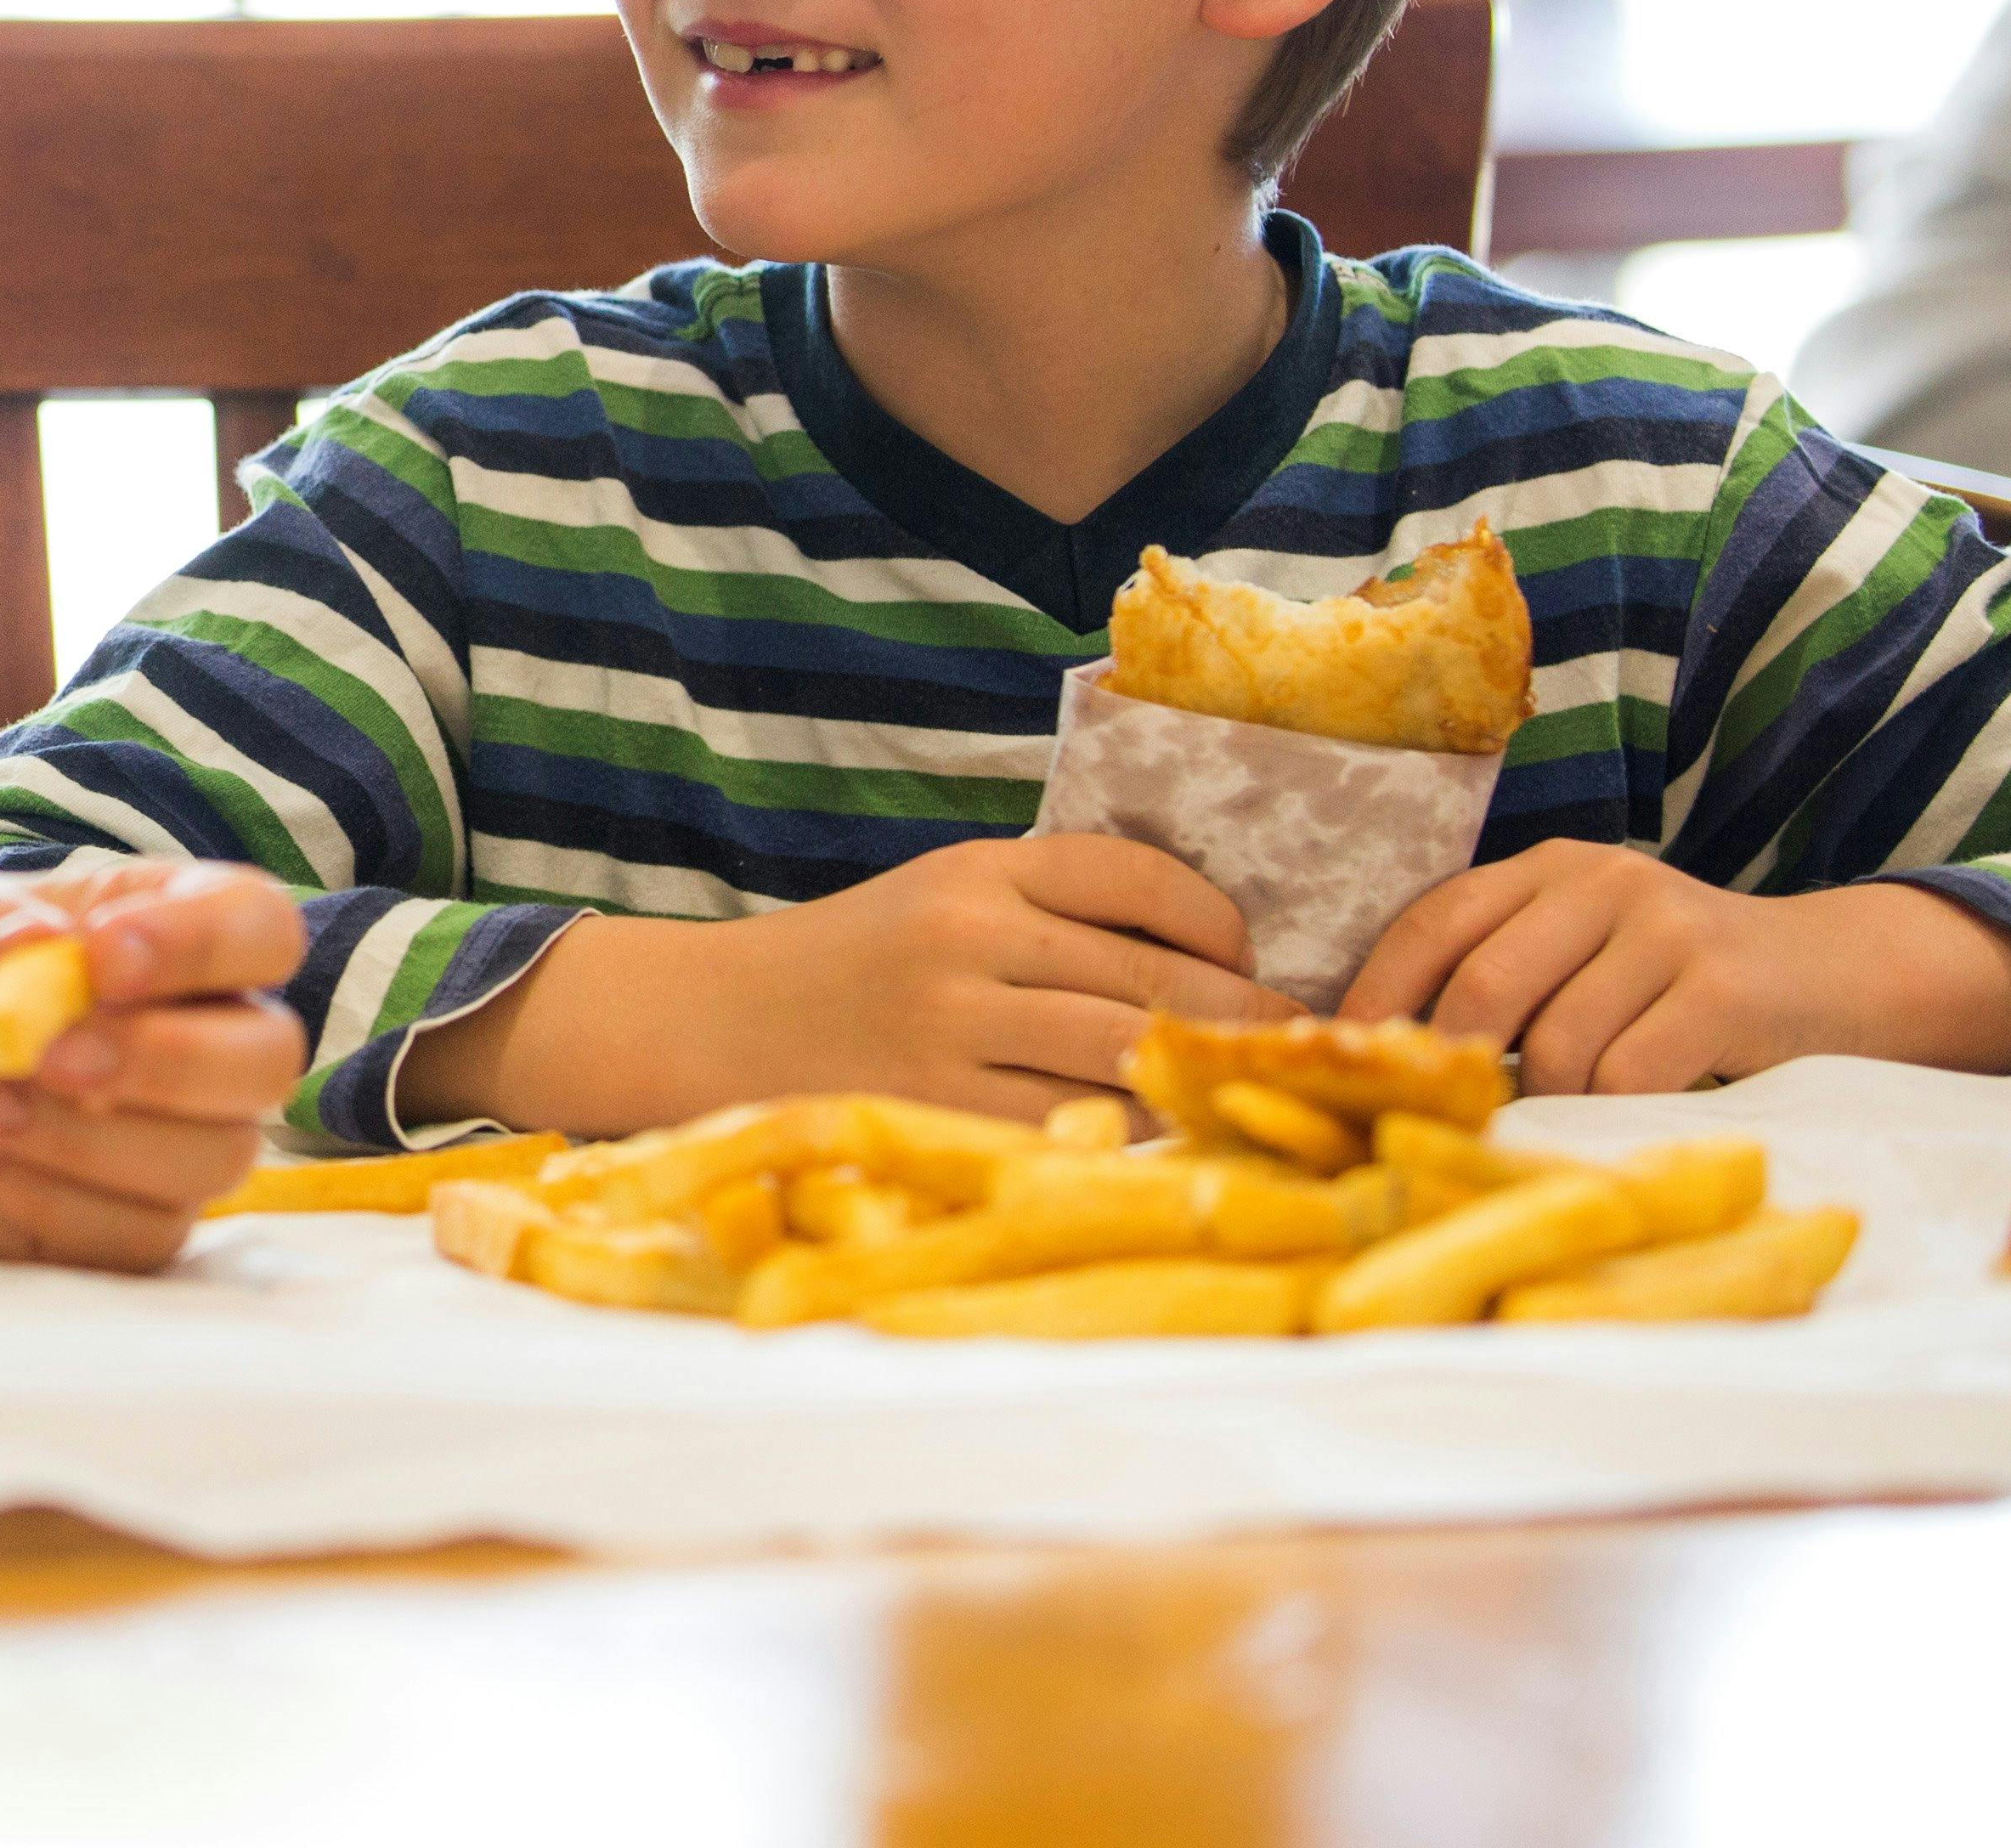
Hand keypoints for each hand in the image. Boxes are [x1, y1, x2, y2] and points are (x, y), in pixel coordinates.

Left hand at [0, 866, 304, 1272]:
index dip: (205, 944)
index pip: (256, 925)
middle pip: (268, 1056)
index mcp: (153, 931)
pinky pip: (145, 1235)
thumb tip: (49, 945)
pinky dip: (58, 1204)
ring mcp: (159, 1137)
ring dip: (92, 1139)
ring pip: (217, 1157)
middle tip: (45, 1057)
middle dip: (166, 1062)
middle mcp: (183, 1034)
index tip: (101, 961)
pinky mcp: (119, 1223)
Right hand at [441, 835, 1293, 1132]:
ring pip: (1123, 1060)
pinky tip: (1156, 1140)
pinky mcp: (937, 1110)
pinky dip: (1128, 1136)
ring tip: (1242, 1094)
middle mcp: (965, 941)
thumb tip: (1207, 958)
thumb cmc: (853, 965)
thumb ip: (1049, 910)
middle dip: (1242, 1017)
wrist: (714, 1023)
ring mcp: (949, 1032)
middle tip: (1296, 1043)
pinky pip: (1069, 1129)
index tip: (1242, 955)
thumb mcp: (939, 897)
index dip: (1216, 919)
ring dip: (1197, 1082)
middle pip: (1152, 979)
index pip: (1136, 875)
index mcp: (973, 872)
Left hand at [1337, 844, 2010, 1090]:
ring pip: (1560, 1044)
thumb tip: (1393, 1056)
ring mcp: (1665, 928)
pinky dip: (1614, 1110)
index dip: (1382, 991)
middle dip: (1464, 1064)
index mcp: (1551, 867)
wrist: (1833, 976)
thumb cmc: (1681, 985)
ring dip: (1554, 1099)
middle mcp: (1602, 881)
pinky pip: (1630, 1074)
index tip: (1348, 1056)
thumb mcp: (1590, 951)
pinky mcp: (1721, 987)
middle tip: (1461, 1113)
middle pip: (1486, 987)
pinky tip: (1630, 1110)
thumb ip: (1512, 974)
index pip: (1434, 920)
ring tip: (1575, 1108)